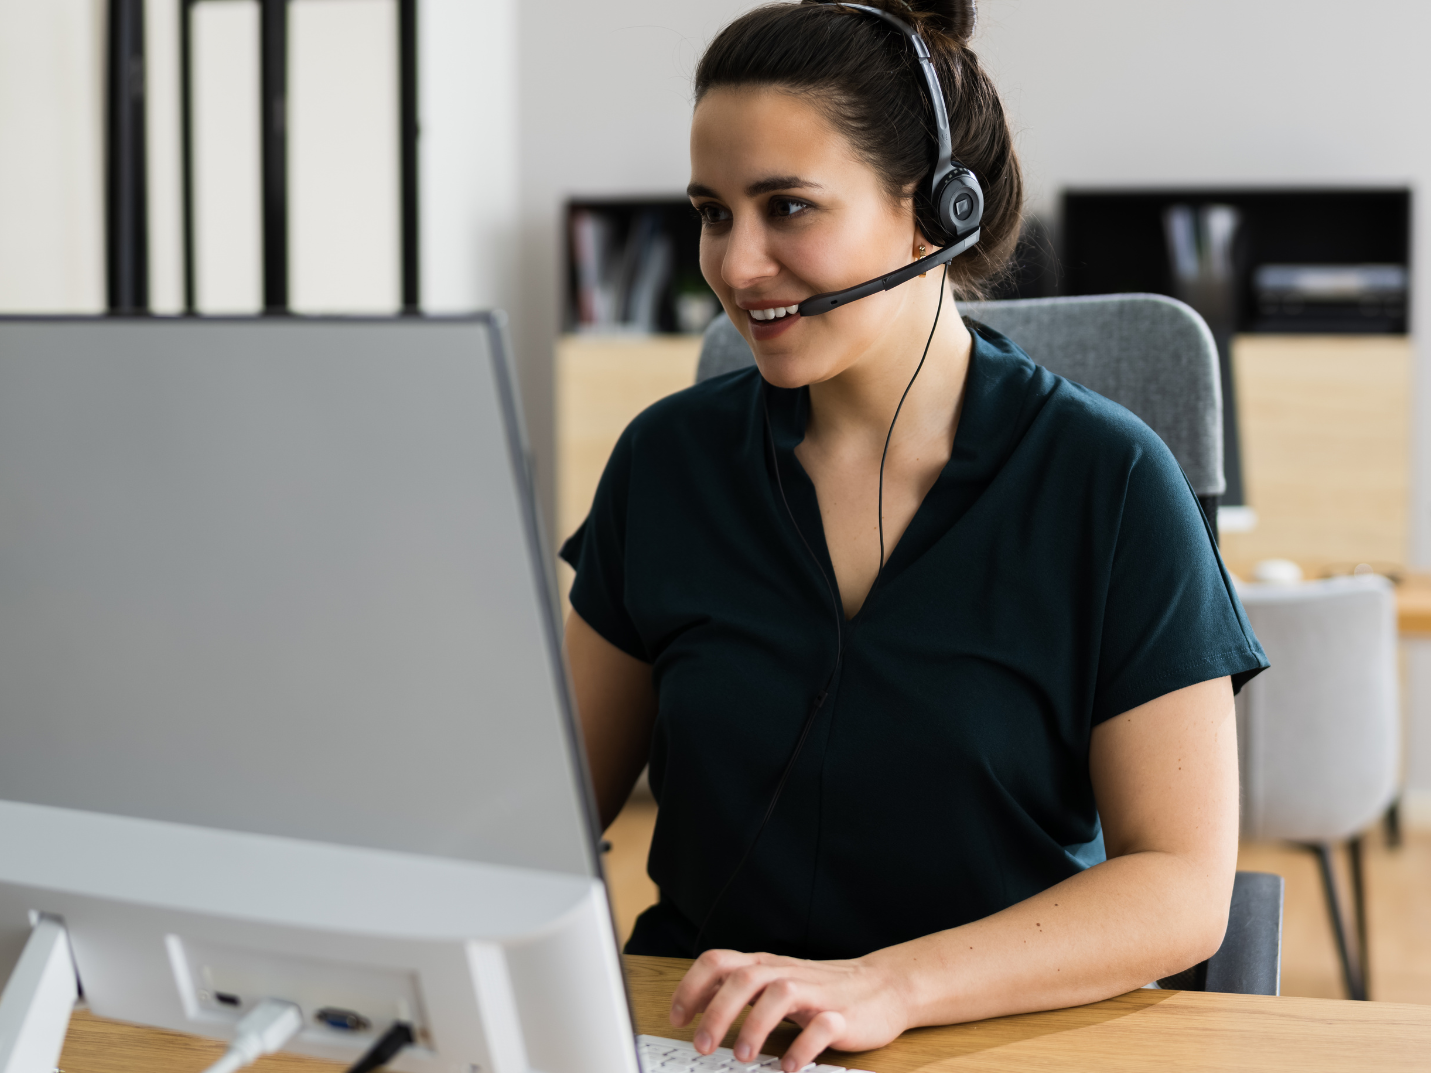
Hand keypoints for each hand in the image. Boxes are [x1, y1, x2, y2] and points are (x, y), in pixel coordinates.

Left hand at [669, 949, 908, 1070]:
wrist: (883, 987)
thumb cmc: (822, 990)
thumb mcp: (776, 983)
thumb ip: (742, 991)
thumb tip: (696, 1008)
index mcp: (765, 966)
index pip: (718, 962)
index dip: (692, 987)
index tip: (677, 1019)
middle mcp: (786, 974)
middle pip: (743, 978)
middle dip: (717, 1013)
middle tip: (702, 1046)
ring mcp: (815, 992)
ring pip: (779, 994)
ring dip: (755, 1026)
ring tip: (744, 1058)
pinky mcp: (843, 1015)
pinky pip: (822, 1026)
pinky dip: (803, 1046)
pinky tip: (789, 1066)